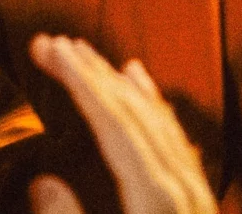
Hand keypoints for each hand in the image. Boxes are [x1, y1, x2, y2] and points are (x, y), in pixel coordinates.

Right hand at [24, 34, 216, 213]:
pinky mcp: (199, 202)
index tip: (52, 49)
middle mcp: (179, 184)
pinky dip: (154, 106)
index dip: (82, 82)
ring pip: (157, 121)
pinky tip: (145, 91)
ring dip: (120, 83)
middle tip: (54, 43)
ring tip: (89, 55)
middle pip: (133, 113)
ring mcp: (194, 191)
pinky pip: (175, 139)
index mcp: (155, 198)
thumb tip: (42, 183)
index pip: (113, 123)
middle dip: (93, 72)